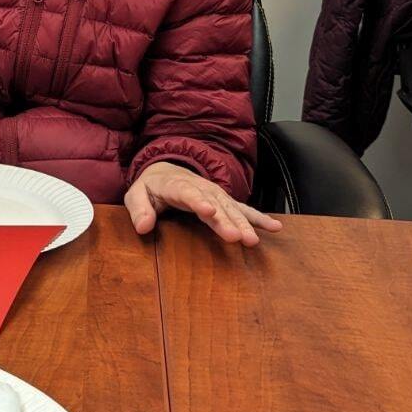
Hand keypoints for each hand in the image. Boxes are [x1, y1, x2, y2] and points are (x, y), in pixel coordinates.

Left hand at [124, 162, 282, 244]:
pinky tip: (275, 227)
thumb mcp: (136, 195)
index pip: (188, 193)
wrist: (166, 170)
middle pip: (215, 204)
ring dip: (244, 224)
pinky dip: (259, 218)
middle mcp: (200, 188)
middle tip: (238, 237)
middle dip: (227, 220)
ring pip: (231, 208)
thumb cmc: (151, 187)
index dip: (198, 202)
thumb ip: (139, 210)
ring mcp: (215, 194)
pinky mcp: (224, 201)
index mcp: (176, 185)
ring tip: (253, 240)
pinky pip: (243, 209)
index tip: (209, 212)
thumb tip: (143, 227)